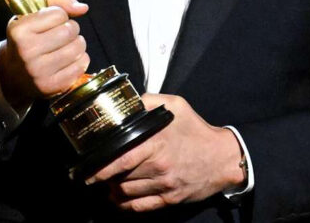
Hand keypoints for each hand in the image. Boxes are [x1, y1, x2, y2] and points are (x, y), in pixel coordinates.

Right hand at [0, 0, 89, 105]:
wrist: (12, 74)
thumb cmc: (27, 38)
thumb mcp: (33, 14)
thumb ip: (59, 1)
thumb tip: (83, 8)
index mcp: (19, 30)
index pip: (58, 13)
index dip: (60, 15)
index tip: (51, 22)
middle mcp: (26, 51)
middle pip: (70, 30)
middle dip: (71, 28)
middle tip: (63, 34)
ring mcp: (38, 71)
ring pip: (78, 47)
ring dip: (77, 43)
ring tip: (66, 45)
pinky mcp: (51, 86)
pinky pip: (81, 65)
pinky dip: (80, 59)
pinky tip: (69, 59)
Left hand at [85, 94, 244, 211]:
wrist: (223, 158)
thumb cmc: (198, 131)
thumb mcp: (177, 106)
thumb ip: (150, 101)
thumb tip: (128, 102)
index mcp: (157, 143)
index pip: (121, 159)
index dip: (100, 167)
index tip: (85, 169)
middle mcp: (160, 167)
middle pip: (120, 178)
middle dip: (103, 178)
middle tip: (91, 175)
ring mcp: (165, 186)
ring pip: (127, 194)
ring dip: (112, 190)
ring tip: (106, 183)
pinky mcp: (170, 199)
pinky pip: (140, 207)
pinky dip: (124, 206)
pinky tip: (118, 199)